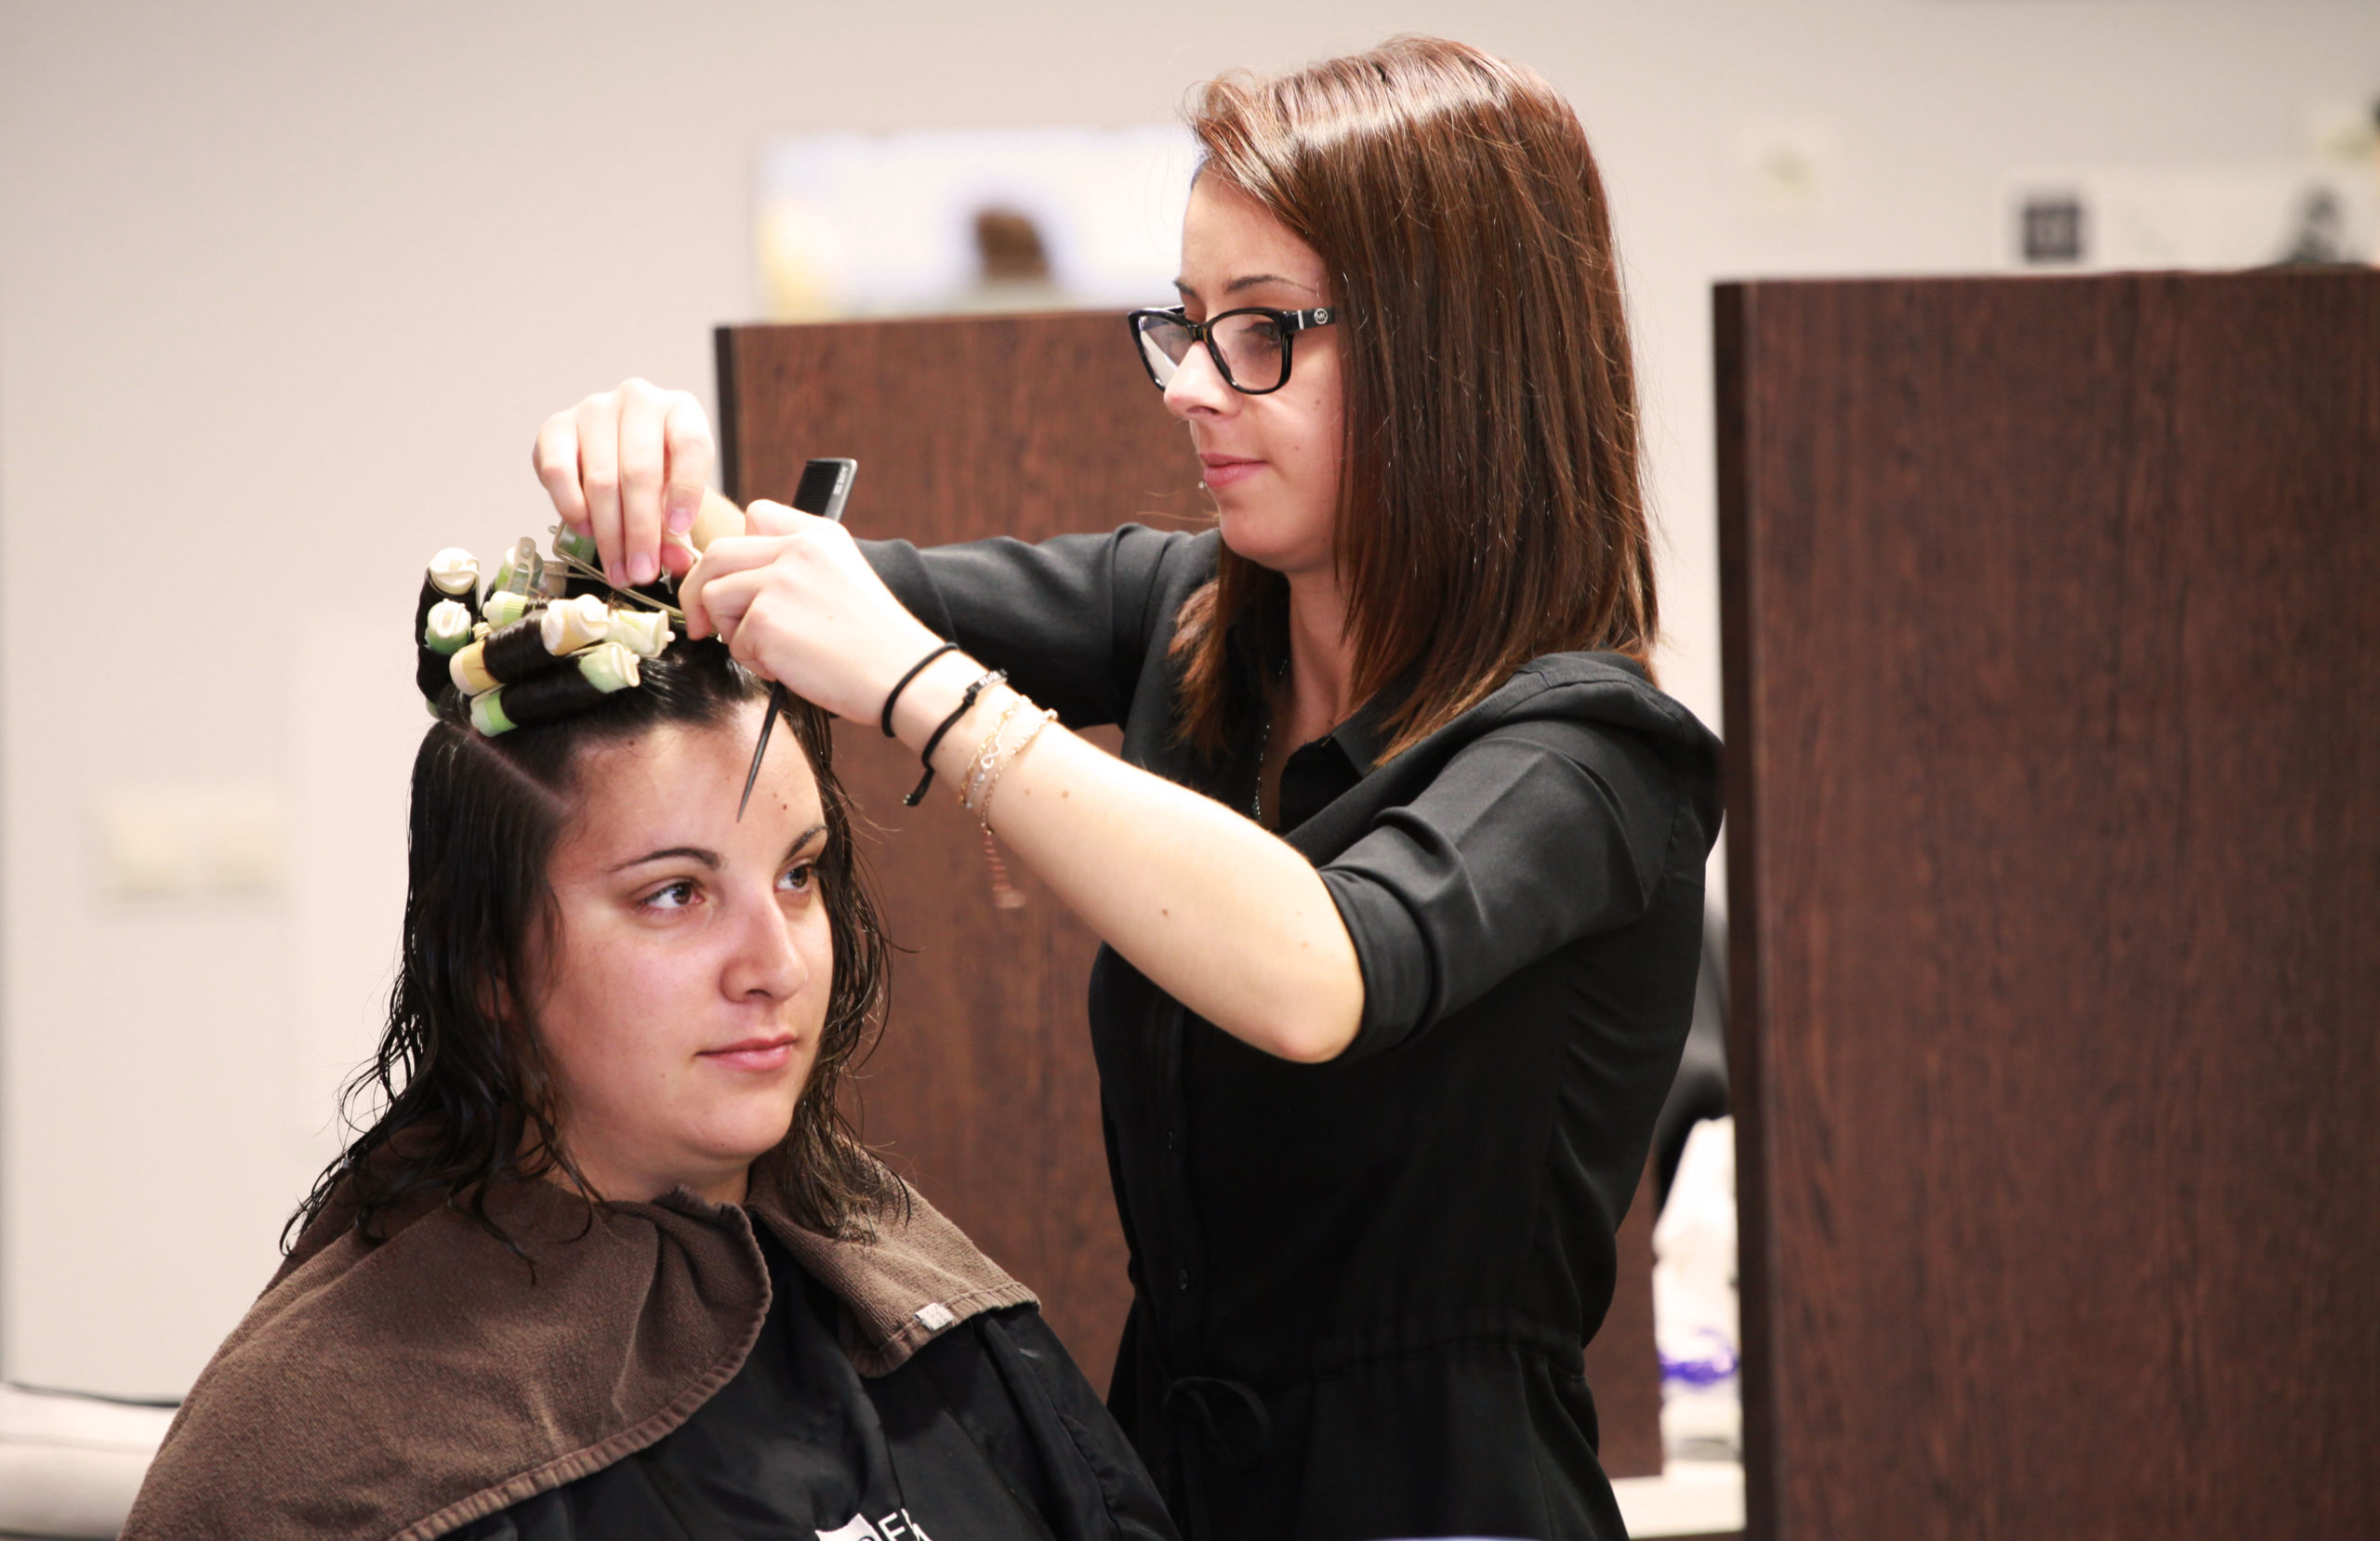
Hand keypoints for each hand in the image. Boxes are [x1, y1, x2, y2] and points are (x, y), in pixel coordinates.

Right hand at [531, 379, 713, 587]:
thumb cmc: (657, 476)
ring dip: (608, 532)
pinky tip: (585, 529)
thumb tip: (675, 562)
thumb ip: (677, 530)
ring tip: (617, 567)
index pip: (691, 445)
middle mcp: (639, 400)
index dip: (686, 491)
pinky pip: (558, 470)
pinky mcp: (556, 426)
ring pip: (601, 477)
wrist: (618, 453)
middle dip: (640, 531)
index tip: (679, 532)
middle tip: (641, 572)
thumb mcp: (677, 498)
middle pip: (640, 471)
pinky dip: (571, 506)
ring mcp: (594, 409)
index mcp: (681, 410)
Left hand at [680, 500, 944, 724]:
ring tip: (771, 650)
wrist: (904, 676)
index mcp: (819, 534)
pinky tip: (791, 667)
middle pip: (717, 554)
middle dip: (700, 591)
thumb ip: (795, 566)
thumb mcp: (843, 579)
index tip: (733, 579)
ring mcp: (778, 581)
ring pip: (714, 596)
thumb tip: (734, 581)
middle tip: (704, 624)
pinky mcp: (764, 619)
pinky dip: (754, 661)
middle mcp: (797, 548)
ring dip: (730, 631)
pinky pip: (732, 641)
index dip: (737, 551)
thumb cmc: (876, 644)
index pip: (755, 515)